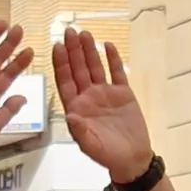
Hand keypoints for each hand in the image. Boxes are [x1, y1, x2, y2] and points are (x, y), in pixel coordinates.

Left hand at [52, 28, 150, 180]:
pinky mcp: (123, 93)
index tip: (57, 47)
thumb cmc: (109, 156)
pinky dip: (113, 59)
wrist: (132, 159)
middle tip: (69, 31)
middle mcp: (88, 97)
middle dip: (73, 51)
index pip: (65, 81)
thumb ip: (80, 132)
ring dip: (89, 51)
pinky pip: (117, 72)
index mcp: (77, 108)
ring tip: (84, 33)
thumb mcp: (91, 147)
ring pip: (95, 67)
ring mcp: (105, 94)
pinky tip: (108, 45)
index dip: (61, 64)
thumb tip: (71, 115)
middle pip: (78, 69)